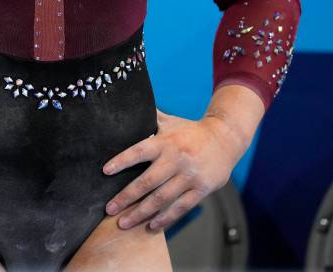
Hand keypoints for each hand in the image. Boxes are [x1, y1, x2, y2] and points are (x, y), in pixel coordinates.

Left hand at [101, 107, 246, 231]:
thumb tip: (129, 106)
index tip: (106, 171)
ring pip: (162, 198)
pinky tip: (151, 226)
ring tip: (124, 223)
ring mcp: (190, 175)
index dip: (122, 160)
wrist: (226, 138)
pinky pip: (181, 207)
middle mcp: (177, 158)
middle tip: (109, 209)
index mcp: (166, 141)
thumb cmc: (192, 131)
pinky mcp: (202, 189)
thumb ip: (151, 118)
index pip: (140, 151)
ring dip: (141, 213)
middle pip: (147, 181)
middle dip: (126, 197)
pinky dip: (165, 219)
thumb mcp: (171, 122)